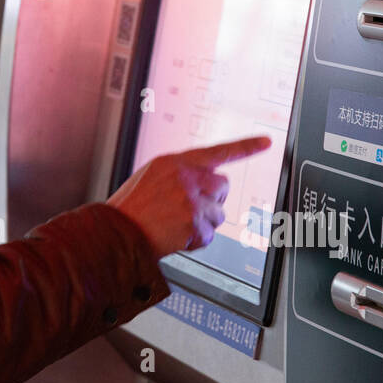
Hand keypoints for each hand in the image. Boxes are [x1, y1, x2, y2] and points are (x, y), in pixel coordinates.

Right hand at [106, 136, 272, 259]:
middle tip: (190, 208)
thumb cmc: (130, 207)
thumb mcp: (151, 176)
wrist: (116, 231)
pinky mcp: (193, 223)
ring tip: (176, 223)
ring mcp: (191, 200)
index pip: (217, 151)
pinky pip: (209, 236)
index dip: (245, 146)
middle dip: (213, 199)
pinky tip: (176, 236)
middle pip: (223, 186)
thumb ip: (179, 173)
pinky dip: (195, 241)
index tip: (266, 141)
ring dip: (203, 222)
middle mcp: (186, 177)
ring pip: (218, 213)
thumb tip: (201, 179)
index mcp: (175, 162)